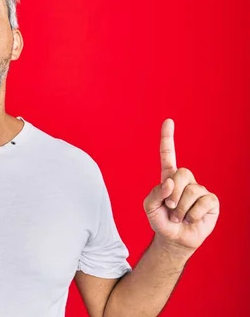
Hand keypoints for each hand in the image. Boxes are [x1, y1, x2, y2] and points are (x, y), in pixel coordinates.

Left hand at [143, 119, 219, 253]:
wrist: (174, 239)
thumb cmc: (161, 221)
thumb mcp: (149, 207)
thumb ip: (155, 193)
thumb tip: (170, 182)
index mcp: (168, 178)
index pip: (168, 155)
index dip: (168, 138)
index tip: (168, 121)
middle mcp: (185, 181)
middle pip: (182, 172)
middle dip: (173, 193)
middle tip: (171, 207)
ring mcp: (200, 190)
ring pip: (192, 190)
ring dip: (181, 208)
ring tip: (179, 216)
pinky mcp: (211, 202)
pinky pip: (203, 202)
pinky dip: (194, 213)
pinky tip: (192, 218)